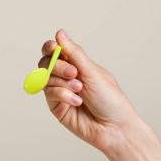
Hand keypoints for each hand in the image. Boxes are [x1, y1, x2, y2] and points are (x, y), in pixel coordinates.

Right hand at [39, 29, 141, 152]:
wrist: (114, 127)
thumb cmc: (110, 99)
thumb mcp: (92, 72)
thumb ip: (74, 53)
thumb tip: (60, 33)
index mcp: (77, 65)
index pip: (55, 51)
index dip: (50, 47)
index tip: (52, 48)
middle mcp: (66, 77)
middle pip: (46, 63)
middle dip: (58, 67)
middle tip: (74, 74)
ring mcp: (60, 92)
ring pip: (46, 79)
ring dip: (63, 83)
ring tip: (79, 90)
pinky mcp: (56, 106)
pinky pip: (50, 94)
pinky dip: (63, 95)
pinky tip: (77, 102)